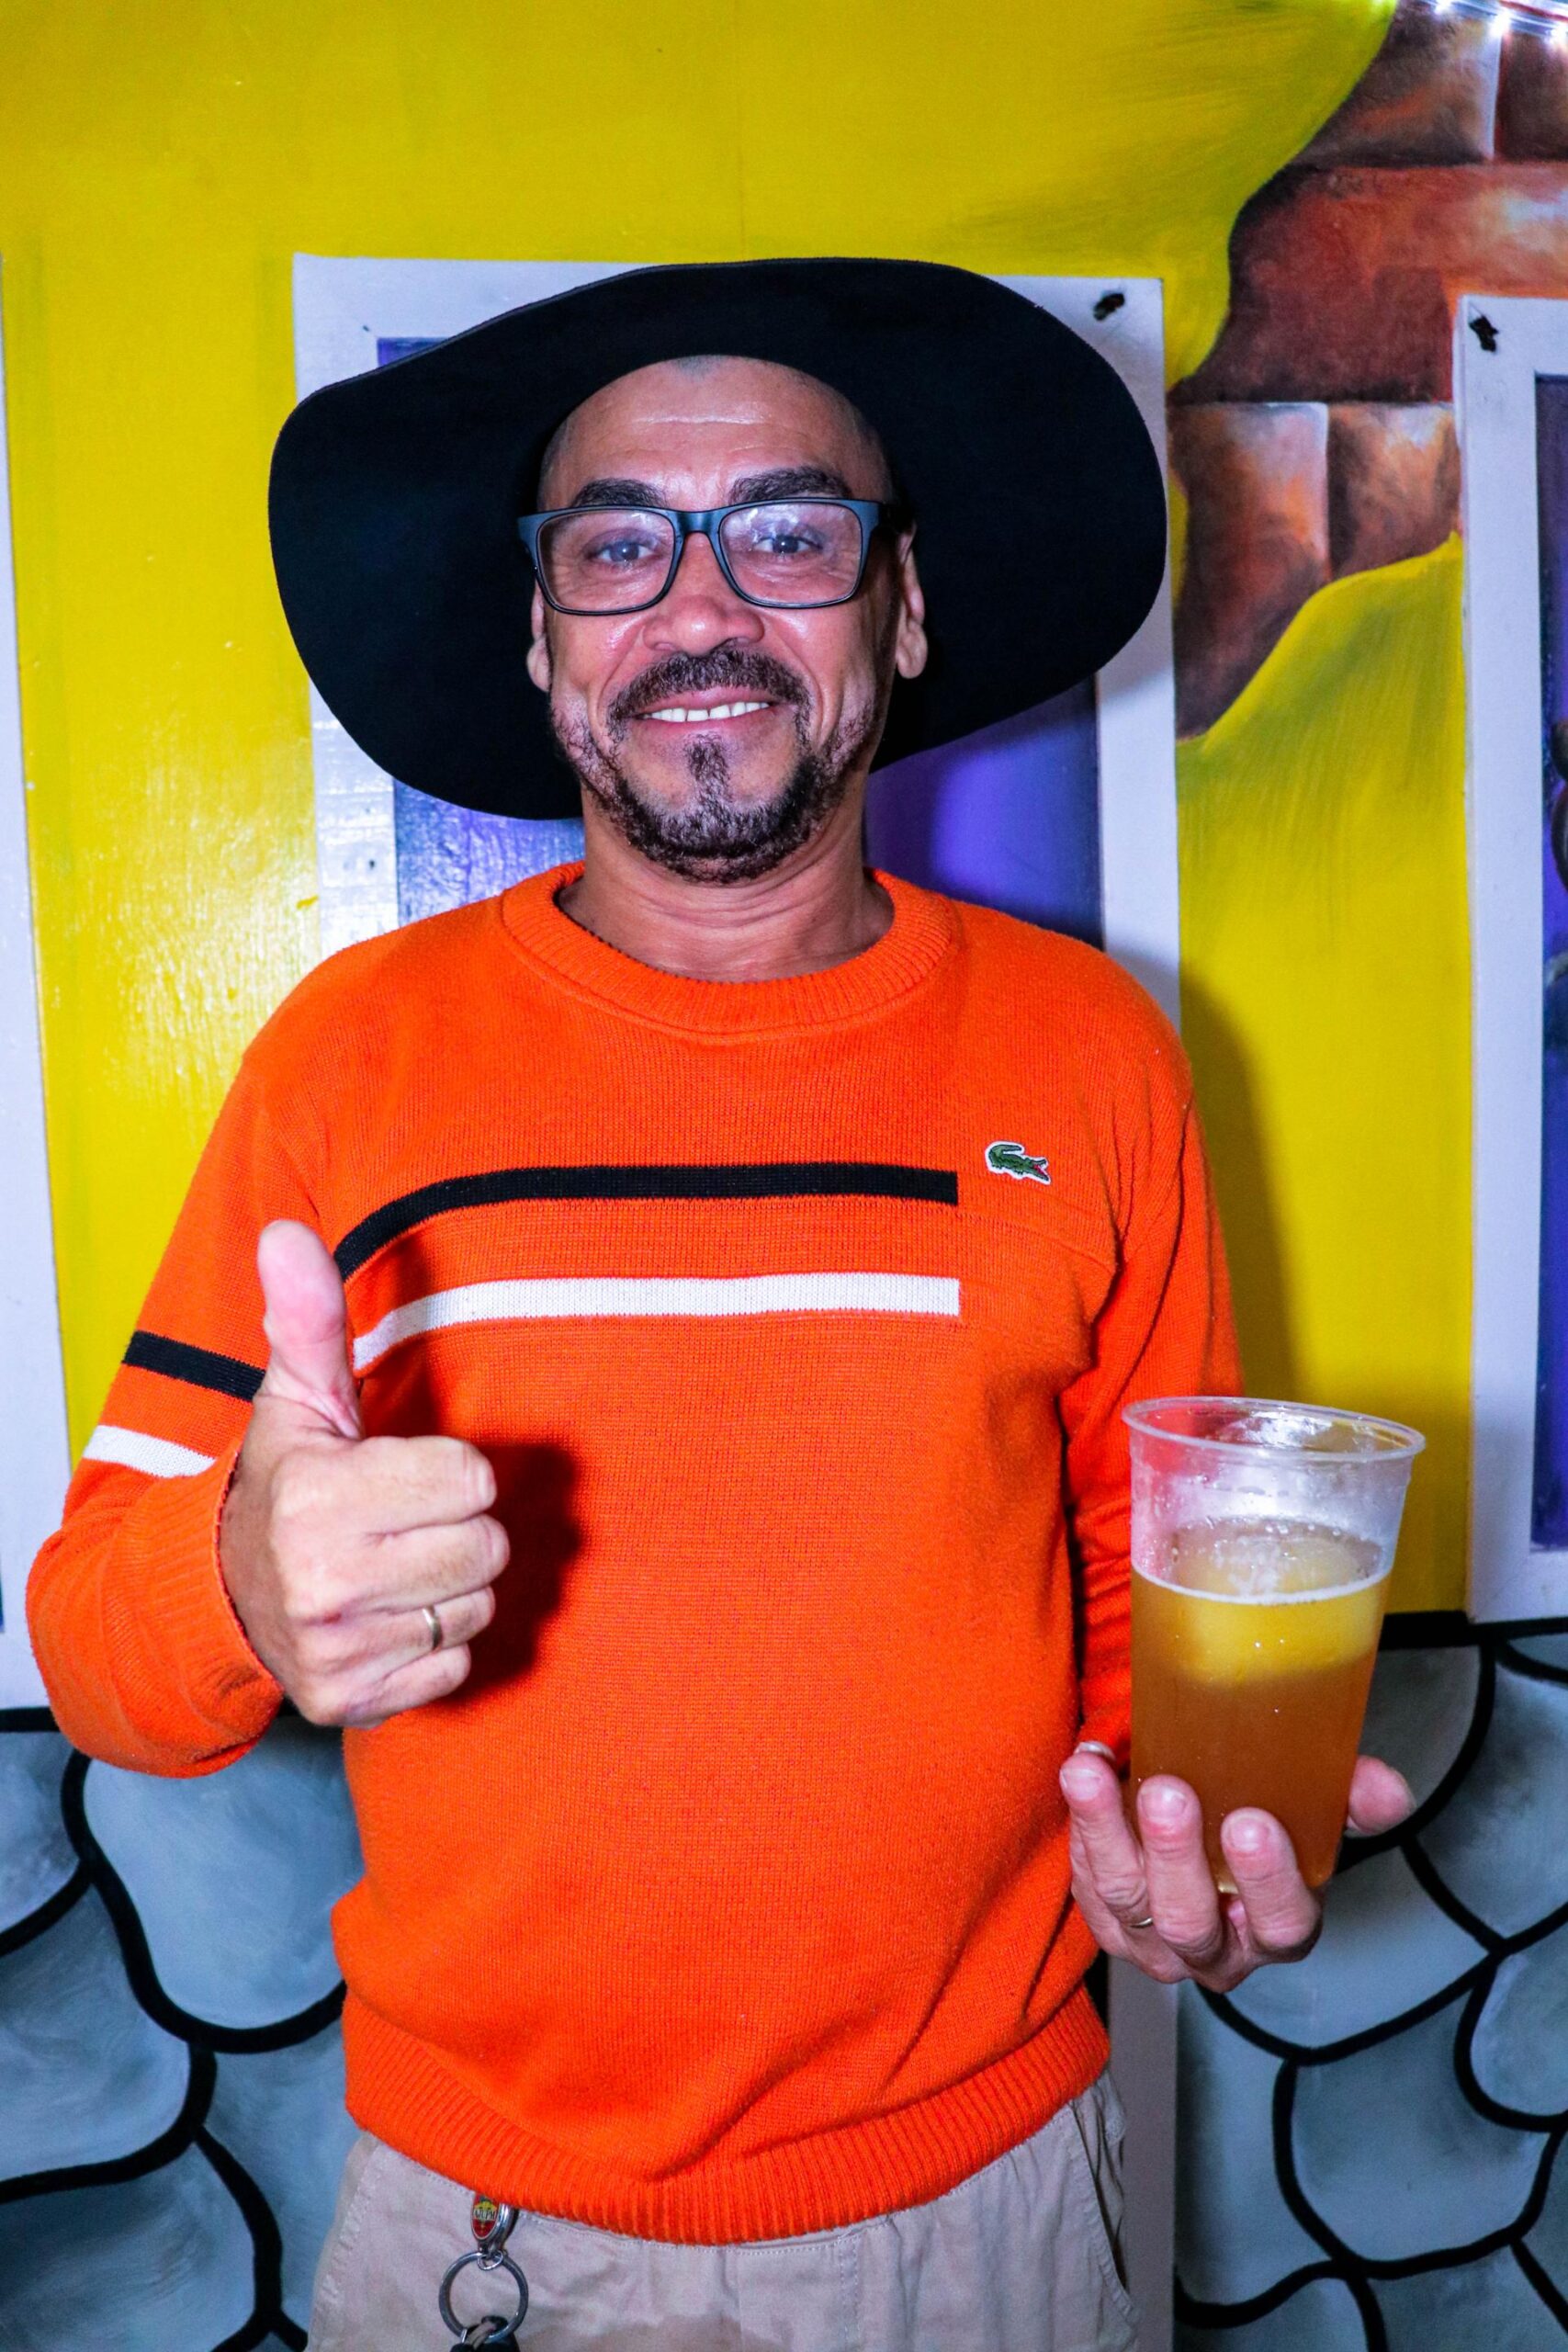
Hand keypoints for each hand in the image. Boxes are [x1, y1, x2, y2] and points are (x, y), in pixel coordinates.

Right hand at [219, 1220, 507, 1726]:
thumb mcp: (296, 1400)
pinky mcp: (352, 1703)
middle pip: (487, 1547)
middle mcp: (324, 1581)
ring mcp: (337, 1650)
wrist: (219, 1597)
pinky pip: (456, 1667)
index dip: (449, 1471)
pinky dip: (434, 1644)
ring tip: (395, 1568)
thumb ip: (307, 1317)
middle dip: (457, 1528)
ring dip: (451, 1586)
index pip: (473, 1480)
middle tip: (402, 1523)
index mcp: (317, 1498)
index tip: (403, 1473)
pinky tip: (388, 1617)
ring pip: (477, 1607)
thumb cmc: (283, 1484)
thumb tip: (285, 1231)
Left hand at [1058, 1747, 1413, 1991]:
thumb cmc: (1258, 1816)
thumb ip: (1347, 1795)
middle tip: (1169, 1793)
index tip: (1251, 1822)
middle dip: (1176, 1858)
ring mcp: (1152, 1940)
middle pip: (1190, 1922)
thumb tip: (1388, 1790)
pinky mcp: (1105, 1918)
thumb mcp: (1308, 1808)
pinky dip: (1080, 1822)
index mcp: (1277, 1929)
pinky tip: (1084, 1768)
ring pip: (1124, 1899)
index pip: (1281, 1926)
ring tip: (1093, 1773)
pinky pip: (1085, 1878)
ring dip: (1106, 1833)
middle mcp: (1214, 1949)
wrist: (1200, 1817)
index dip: (1267, 1881)